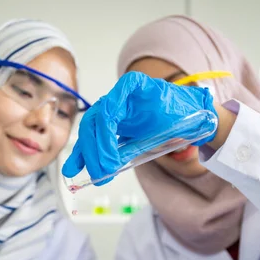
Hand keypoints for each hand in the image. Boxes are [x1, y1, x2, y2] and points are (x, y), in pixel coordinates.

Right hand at [62, 71, 217, 184]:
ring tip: (90, 174)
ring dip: (87, 154)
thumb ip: (159, 132)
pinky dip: (84, 154)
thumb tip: (145, 152)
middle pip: (96, 121)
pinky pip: (93, 139)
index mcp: (133, 85)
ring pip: (90, 131)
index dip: (105, 134)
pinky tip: (74, 168)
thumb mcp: (175, 119)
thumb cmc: (181, 112)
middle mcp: (117, 96)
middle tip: (104, 171)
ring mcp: (111, 109)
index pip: (110, 108)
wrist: (185, 111)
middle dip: (96, 149)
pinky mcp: (109, 125)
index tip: (110, 157)